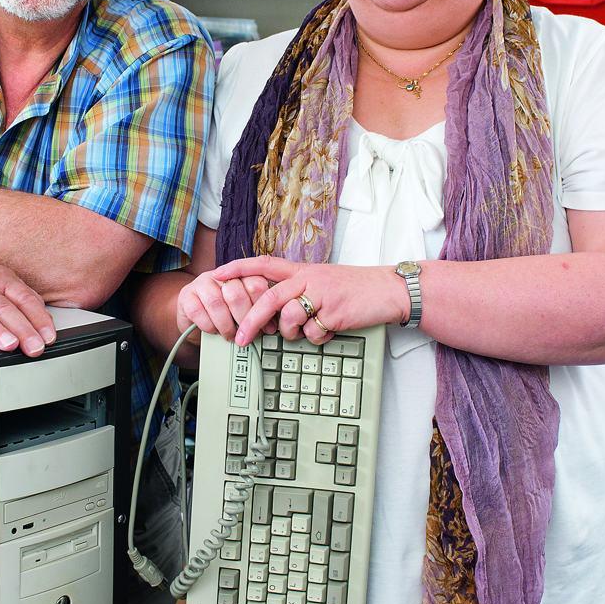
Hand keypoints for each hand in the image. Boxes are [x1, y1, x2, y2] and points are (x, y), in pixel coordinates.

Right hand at [176, 271, 274, 341]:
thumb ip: (257, 310)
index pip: (256, 283)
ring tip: (231, 336)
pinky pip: (198, 312)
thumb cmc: (225, 314)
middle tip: (247, 333)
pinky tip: (214, 331)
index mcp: (240, 274)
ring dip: (226, 325)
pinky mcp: (186, 296)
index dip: (262, 307)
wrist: (195, 318)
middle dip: (244, 319)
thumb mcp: (244, 309)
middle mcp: (221, 275)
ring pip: (217, 302)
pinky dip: (209, 326)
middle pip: (236, 293)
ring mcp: (201, 283)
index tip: (267, 326)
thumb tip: (273, 325)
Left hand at [211, 256, 408, 345]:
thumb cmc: (354, 289)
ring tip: (309, 329)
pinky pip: (313, 333)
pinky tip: (330, 330)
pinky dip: (317, 338)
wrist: (388, 291)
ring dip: (293, 332)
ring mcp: (322, 295)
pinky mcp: (335, 312)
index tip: (216, 275)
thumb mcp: (322, 280)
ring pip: (290, 319)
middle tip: (240, 339)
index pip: (264, 264)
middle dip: (251, 321)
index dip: (238, 268)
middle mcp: (309, 279)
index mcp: (303, 270)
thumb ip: (298, 290)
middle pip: (269, 298)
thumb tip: (274, 314)